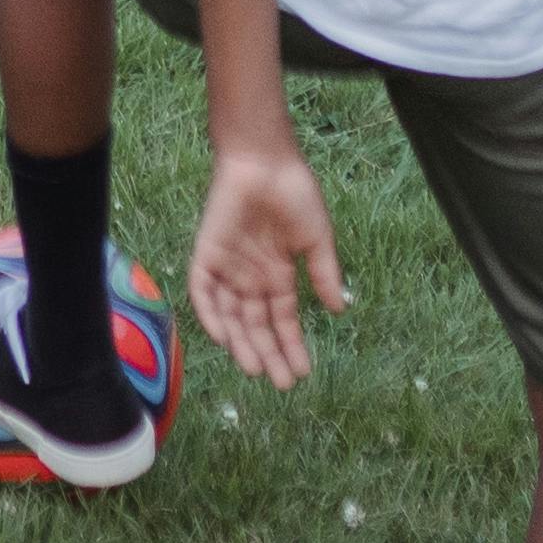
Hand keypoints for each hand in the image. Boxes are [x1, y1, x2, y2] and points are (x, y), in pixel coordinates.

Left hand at [189, 140, 348, 387]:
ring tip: (255, 368)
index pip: (282, 320)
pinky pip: (203, 291)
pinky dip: (210, 314)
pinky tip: (223, 336)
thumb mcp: (317, 238)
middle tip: (280, 383)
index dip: (291, 346)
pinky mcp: (206, 253)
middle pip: (257, 325)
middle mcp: (251, 277)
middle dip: (268, 353)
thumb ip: (323, 273)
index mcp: (278, 274)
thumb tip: (339, 310)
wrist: (265, 160)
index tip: (302, 372)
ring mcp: (228, 267)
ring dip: (241, 342)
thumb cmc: (294, 193)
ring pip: (230, 316)